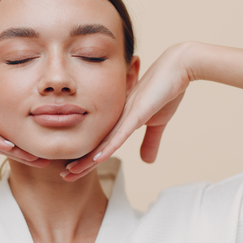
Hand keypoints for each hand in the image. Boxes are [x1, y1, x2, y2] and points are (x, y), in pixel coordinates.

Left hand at [62, 44, 190, 180]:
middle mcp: (117, 117)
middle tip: (64, 176)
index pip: (102, 143)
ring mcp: (125, 115)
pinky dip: (108, 147)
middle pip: (96, 144)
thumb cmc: (166, 91)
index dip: (88, 158)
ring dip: (88, 159)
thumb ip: (150, 141)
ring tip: (71, 172)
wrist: (178, 67)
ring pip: (103, 142)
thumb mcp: (158, 123)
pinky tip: (96, 159)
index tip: (74, 171)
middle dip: (80, 162)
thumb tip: (146, 161)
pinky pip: (120, 134)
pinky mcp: (137, 113)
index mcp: (120, 119)